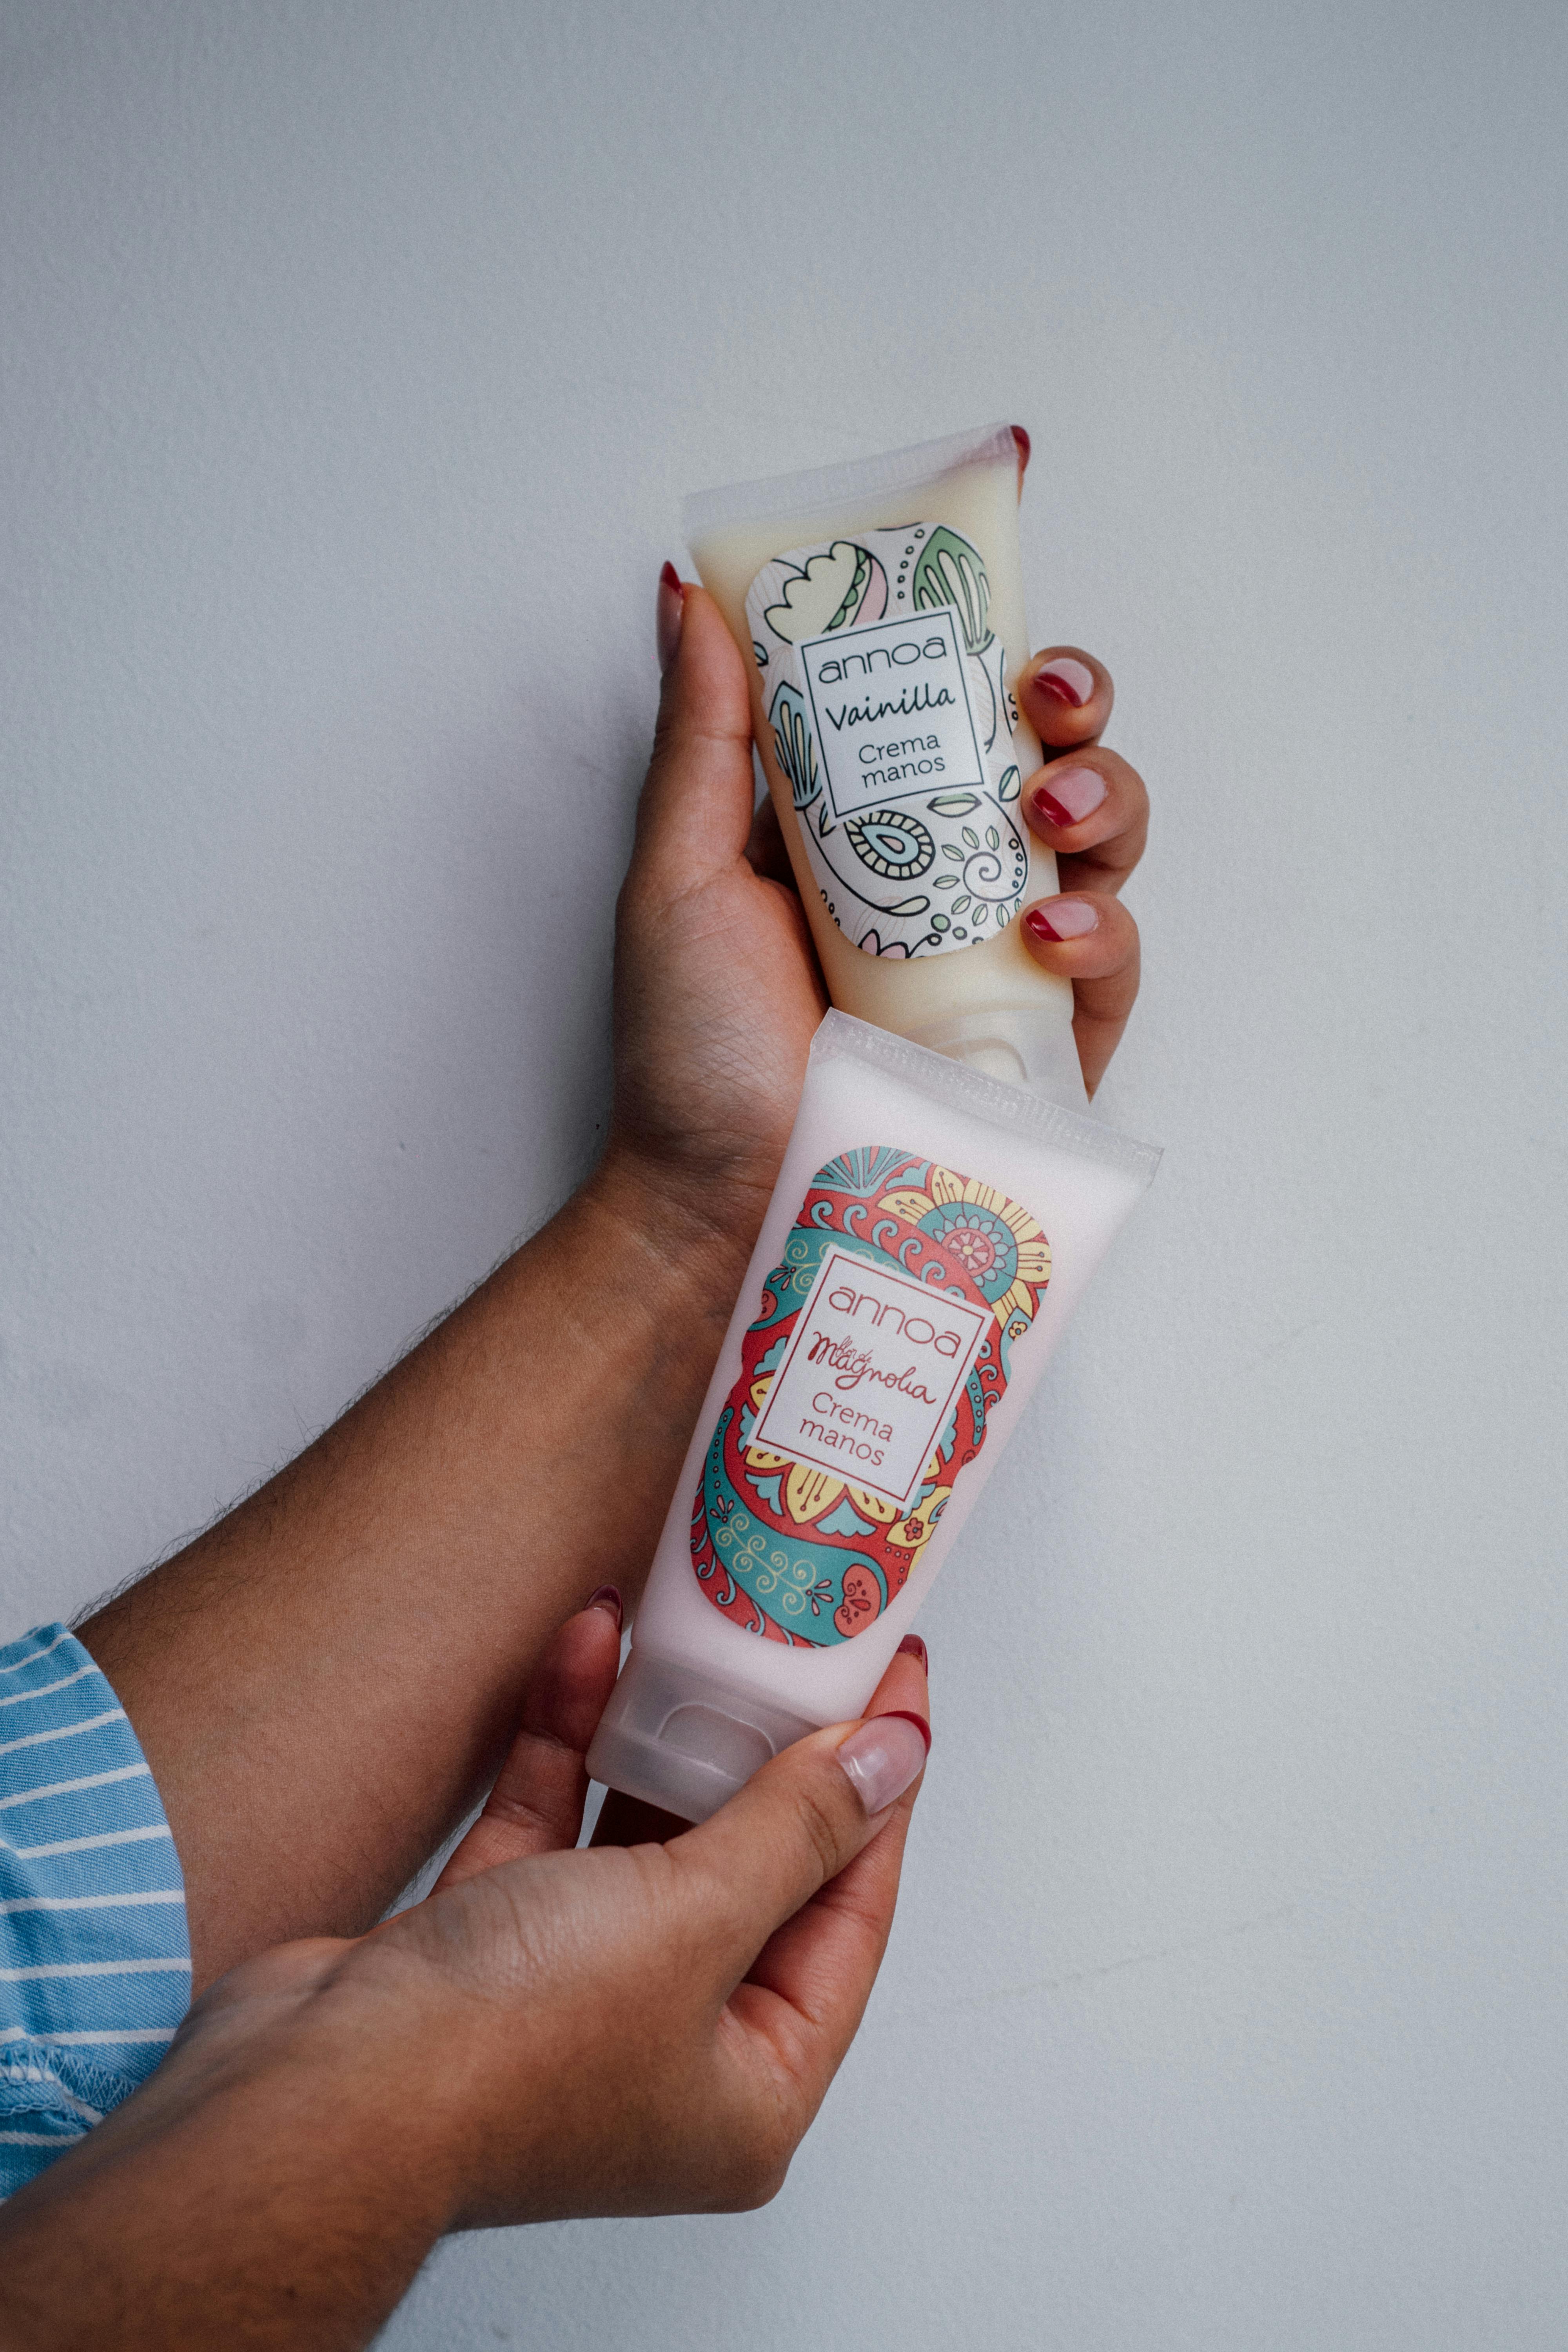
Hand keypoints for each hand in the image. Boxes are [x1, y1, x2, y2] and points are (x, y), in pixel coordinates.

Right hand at [0, 1607, 932, 2346]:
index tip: (892, 1682)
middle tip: (801, 1634)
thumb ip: (795, 1829)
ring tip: (695, 1621)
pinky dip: (569, 1736)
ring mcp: (575, 1997)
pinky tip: (589, 1645)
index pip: (851, 1911)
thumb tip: (892, 1761)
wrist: (316, 2091)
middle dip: (767, 1746)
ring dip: (661, 1726)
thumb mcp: (696, 1921)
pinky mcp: (491, 1944)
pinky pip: (554, 1820)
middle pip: (753, 1868)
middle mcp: (669, 2049)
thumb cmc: (506, 2053)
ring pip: (647, 1836)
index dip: (878, 1789)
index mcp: (750, 2087)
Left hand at [607, 515, 1148, 1257]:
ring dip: (1104, 802)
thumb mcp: (679, 873)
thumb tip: (686, 591)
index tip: (986, 618)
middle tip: (1047, 704)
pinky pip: (1116, 967)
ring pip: (1103, 848)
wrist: (723, 1203)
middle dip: (1076, 710)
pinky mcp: (1046, 1046)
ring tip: (1050, 817)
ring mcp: (1004, 965)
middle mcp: (946, 886)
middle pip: (1048, 759)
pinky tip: (1050, 939)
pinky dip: (1104, 935)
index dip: (987, 653)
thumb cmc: (691, 1053)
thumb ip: (704, 736)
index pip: (951, 711)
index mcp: (865, 831)